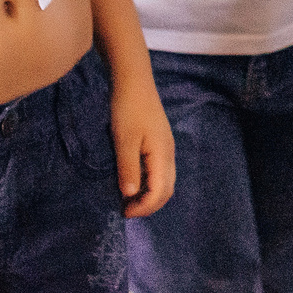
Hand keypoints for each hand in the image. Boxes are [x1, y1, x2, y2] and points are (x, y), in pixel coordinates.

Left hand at [110, 71, 175, 217]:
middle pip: (166, 190)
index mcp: (163, 154)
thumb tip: (130, 195)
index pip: (160, 191)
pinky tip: (133, 181)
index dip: (144, 207)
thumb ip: (128, 168)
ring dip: (149, 195)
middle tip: (126, 210)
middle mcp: (169, 153)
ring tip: (127, 199)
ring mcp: (166, 147)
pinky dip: (148, 183)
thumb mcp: (124, 140)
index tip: (124, 211)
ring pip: (164, 181)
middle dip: (149, 205)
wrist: (134, 81)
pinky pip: (159, 171)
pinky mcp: (159, 143)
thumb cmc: (128, 109)